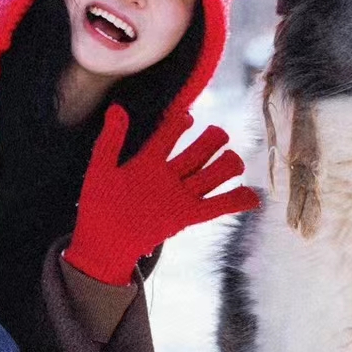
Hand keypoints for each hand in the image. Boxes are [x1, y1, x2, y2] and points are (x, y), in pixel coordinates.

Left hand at [64, 104, 259, 285]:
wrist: (100, 244)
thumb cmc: (97, 207)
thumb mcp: (101, 169)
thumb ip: (111, 139)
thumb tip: (117, 108)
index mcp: (148, 162)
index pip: (169, 135)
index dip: (179, 123)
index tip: (186, 118)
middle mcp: (168, 177)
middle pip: (199, 152)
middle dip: (212, 140)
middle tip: (216, 136)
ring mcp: (179, 196)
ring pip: (211, 175)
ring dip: (226, 165)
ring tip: (231, 161)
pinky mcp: (185, 216)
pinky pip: (215, 207)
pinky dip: (236, 202)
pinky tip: (253, 197)